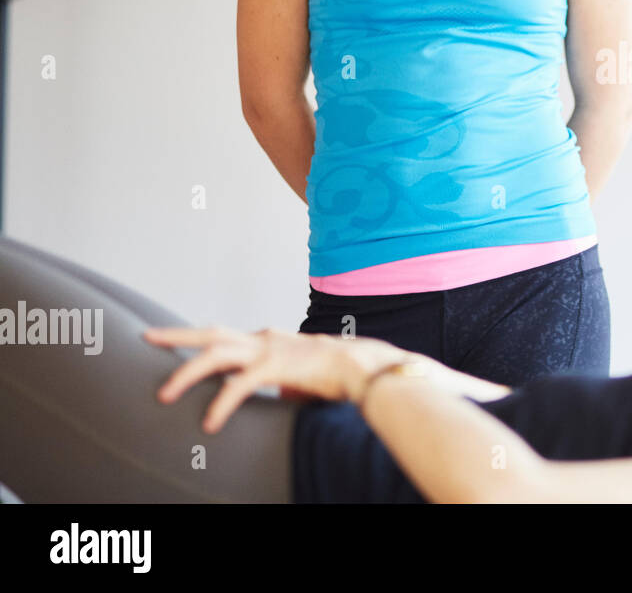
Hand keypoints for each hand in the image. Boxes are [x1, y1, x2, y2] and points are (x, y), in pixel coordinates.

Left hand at [144, 326, 366, 432]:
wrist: (360, 365)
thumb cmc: (333, 372)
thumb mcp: (297, 373)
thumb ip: (277, 380)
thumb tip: (273, 395)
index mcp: (266, 340)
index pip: (222, 336)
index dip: (194, 339)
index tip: (169, 340)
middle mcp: (262, 339)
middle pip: (210, 333)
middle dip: (176, 336)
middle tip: (147, 337)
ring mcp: (267, 350)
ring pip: (215, 354)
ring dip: (186, 373)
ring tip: (164, 394)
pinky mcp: (276, 367)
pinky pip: (239, 386)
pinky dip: (221, 404)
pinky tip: (210, 422)